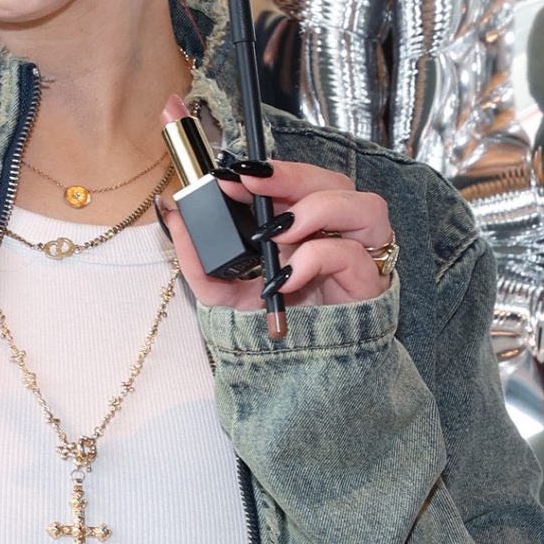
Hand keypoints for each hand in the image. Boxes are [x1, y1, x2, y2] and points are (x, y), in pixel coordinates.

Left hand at [156, 95, 392, 310]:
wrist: (296, 374)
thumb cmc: (272, 327)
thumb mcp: (225, 294)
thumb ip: (199, 261)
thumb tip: (175, 218)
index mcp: (306, 226)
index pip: (297, 181)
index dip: (269, 170)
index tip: (230, 173)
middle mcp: (337, 233)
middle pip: (333, 180)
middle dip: (291, 175)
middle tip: (250, 184)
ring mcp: (358, 256)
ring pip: (364, 205)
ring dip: (319, 208)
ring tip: (279, 232)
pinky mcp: (368, 284)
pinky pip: (354, 256)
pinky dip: (319, 257)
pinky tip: (288, 276)